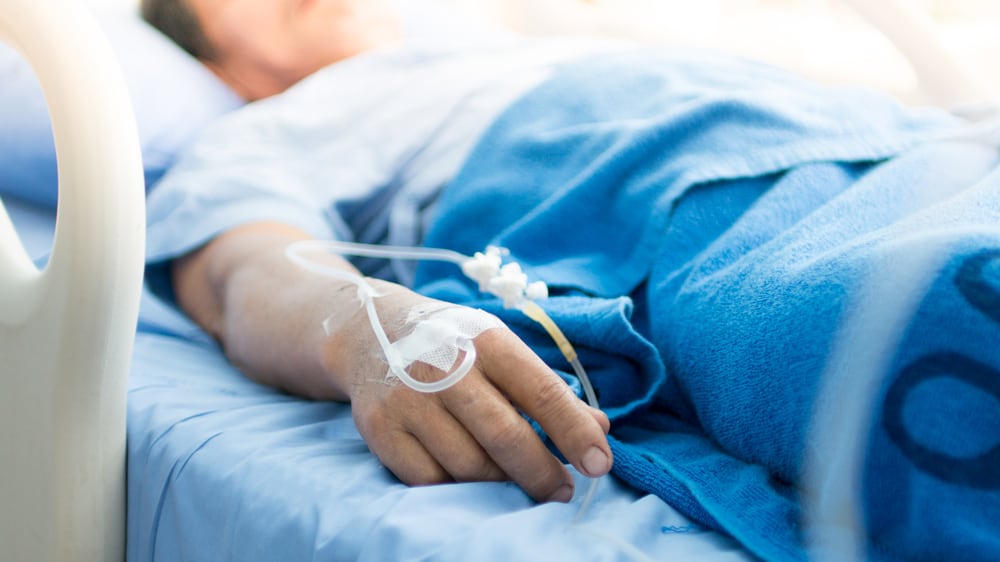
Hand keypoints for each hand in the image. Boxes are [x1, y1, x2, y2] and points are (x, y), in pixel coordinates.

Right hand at [334, 285, 612, 502]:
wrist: (366, 332)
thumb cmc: (451, 344)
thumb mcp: (499, 348)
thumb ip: (546, 388)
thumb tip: (600, 427)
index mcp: (486, 340)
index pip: (541, 392)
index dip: (574, 432)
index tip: (599, 464)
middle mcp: (444, 367)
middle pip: (505, 437)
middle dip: (542, 473)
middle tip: (563, 491)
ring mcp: (407, 400)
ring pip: (469, 466)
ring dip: (501, 483)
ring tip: (515, 481)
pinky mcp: (379, 429)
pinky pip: (430, 480)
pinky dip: (458, 488)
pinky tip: (472, 481)